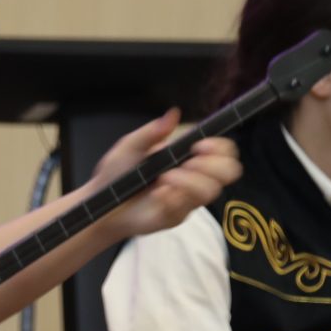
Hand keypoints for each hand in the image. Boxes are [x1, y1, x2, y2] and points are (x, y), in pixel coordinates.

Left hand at [85, 109, 242, 240]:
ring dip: (190, 182)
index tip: (199, 145)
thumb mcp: (130, 146)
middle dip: (212, 165)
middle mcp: (194, 176)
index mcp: (188, 155)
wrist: (100, 203)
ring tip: (164, 178)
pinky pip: (186, 208)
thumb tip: (173, 113)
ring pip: (211, 191)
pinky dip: (172, 198)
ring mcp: (187, 198)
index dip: (220, 147)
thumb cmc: (117, 173)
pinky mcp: (176, 216)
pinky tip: (157, 194)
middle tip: (187, 162)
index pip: (223, 150)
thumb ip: (151, 132)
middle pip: (229, 172)